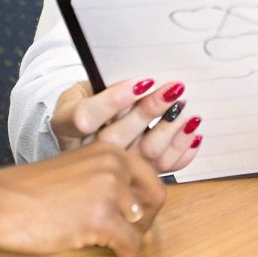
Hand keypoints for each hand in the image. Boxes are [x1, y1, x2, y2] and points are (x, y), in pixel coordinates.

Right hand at [0, 142, 167, 256]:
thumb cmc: (26, 191)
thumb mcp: (73, 170)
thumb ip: (102, 177)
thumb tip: (131, 204)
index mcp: (107, 149)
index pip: (149, 174)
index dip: (146, 200)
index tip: (135, 215)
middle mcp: (114, 164)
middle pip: (154, 197)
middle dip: (146, 219)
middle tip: (129, 233)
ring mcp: (109, 190)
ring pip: (141, 224)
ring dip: (129, 238)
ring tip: (108, 242)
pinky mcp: (101, 218)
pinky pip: (131, 244)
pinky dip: (125, 254)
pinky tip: (112, 254)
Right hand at [52, 77, 202, 173]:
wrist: (84, 124)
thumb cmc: (88, 99)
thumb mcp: (84, 85)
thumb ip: (106, 82)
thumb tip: (146, 79)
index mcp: (65, 126)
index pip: (86, 117)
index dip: (115, 100)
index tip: (143, 81)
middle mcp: (86, 153)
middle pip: (116, 139)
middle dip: (149, 111)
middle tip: (174, 89)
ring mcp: (111, 169)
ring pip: (142, 158)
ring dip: (170, 132)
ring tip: (187, 110)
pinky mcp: (135, 177)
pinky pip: (162, 171)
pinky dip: (181, 152)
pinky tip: (192, 134)